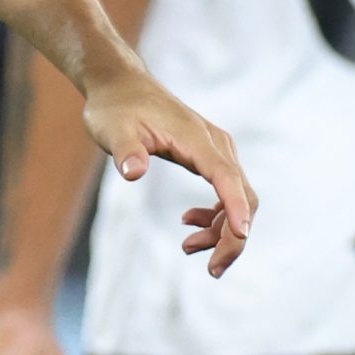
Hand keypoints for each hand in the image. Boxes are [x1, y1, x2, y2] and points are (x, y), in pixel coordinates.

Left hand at [80, 65, 255, 276]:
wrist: (121, 85)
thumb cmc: (115, 108)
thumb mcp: (112, 130)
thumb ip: (125, 151)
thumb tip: (133, 172)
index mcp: (196, 138)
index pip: (226, 177)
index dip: (236, 208)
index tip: (240, 237)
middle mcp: (215, 143)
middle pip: (243, 194)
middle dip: (233, 236)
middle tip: (212, 269)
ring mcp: (215, 149)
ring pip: (238, 196)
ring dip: (223, 229)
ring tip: (188, 247)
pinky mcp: (209, 155)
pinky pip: (227, 190)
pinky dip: (217, 214)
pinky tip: (189, 223)